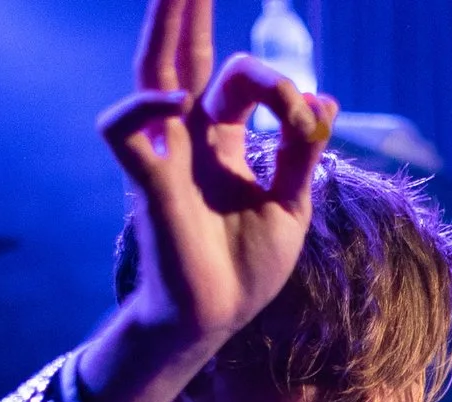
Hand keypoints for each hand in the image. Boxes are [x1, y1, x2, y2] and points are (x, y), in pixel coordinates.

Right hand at [77, 0, 339, 401]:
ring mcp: (166, 157)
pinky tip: (180, 101)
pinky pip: (126, 132)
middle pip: (183, 57)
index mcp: (221, 142)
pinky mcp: (149, 185)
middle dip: (188, 11)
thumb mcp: (290, 207)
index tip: (309, 119)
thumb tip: (325, 101)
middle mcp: (188, 139)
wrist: (216, 321)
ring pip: (152, 75)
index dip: (279, 86)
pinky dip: (144, 108)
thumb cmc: (245, 270)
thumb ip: (302, 155)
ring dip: (163, 29)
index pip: (240, 82)